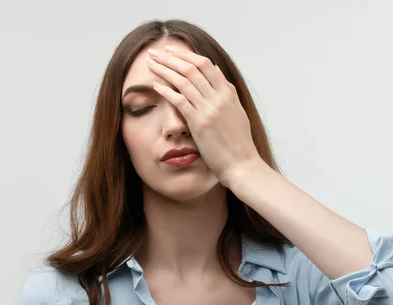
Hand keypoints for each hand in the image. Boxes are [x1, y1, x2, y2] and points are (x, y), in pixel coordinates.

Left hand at [147, 45, 261, 186]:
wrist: (242, 165)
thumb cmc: (239, 144)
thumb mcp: (237, 113)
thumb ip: (227, 94)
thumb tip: (218, 76)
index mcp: (228, 93)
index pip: (206, 64)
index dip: (187, 55)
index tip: (172, 51)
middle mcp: (219, 97)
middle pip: (192, 67)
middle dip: (171, 57)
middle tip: (155, 52)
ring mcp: (209, 109)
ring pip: (183, 80)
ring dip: (164, 69)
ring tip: (150, 63)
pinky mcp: (199, 123)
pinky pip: (179, 100)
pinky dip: (166, 90)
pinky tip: (155, 85)